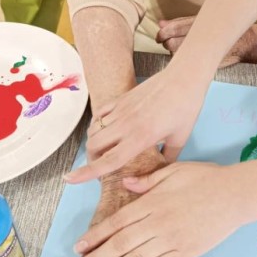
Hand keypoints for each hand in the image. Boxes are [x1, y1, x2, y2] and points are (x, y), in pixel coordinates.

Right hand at [64, 68, 208, 182]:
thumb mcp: (180, 138)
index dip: (87, 173)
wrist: (184, 77)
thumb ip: (168, 158)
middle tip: (102, 165)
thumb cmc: (186, 108)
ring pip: (94, 130)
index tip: (69, 179)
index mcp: (141, 138)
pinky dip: (97, 124)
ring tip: (105, 148)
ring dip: (94, 142)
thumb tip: (162, 171)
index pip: (109, 161)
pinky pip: (99, 114)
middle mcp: (127, 125)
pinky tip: (106, 128)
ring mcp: (122, 110)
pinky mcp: (122, 99)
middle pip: (94, 146)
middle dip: (91, 160)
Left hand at [68, 161, 246, 256]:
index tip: (78, 247)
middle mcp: (158, 222)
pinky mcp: (186, 252)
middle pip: (120, 244)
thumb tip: (126, 184)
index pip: (117, 221)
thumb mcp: (174, 171)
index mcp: (152, 201)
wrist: (235, 194)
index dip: (96, 235)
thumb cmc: (205, 178)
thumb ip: (147, 180)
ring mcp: (172, 239)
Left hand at [156, 16, 256, 67]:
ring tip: (180, 48)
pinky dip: (183, 59)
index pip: (172, 29)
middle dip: (167, 42)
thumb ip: (179, 22)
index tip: (159, 35)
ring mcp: (204, 51)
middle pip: (172, 44)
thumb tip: (160, 23)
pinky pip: (188, 63)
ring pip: (178, 54)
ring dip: (174, 52)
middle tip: (167, 41)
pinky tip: (187, 56)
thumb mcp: (200, 21)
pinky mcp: (208, 62)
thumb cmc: (221, 28)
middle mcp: (200, 37)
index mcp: (198, 25)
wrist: (245, 42)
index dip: (163, 33)